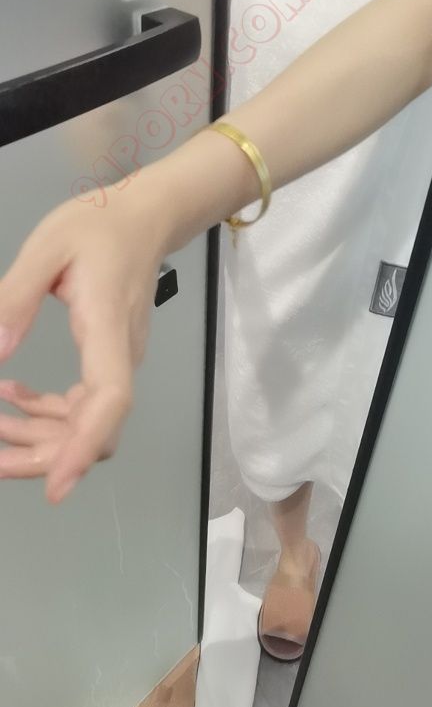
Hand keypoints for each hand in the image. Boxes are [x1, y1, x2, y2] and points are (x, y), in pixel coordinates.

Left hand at [0, 174, 172, 502]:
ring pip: (87, 425)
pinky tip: (12, 398)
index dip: (84, 446)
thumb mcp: (46, 250)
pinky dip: (46, 414)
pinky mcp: (108, 362)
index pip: (110, 399)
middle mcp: (119, 356)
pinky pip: (82, 407)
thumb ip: (15, 300)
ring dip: (40, 439)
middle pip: (95, 429)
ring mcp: (117, 363)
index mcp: (107, 329)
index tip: (56, 486)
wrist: (144, 220)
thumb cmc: (98, 226)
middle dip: (44, 456)